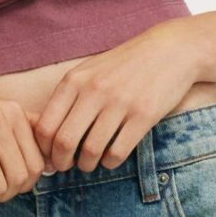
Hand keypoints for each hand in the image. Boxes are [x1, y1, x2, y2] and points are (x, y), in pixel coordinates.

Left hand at [29, 21, 210, 171]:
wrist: (171, 50)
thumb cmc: (125, 64)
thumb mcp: (90, 70)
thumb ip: (68, 96)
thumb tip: (46, 134)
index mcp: (75, 80)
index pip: (46, 126)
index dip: (44, 149)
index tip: (51, 155)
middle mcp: (94, 91)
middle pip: (64, 142)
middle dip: (62, 162)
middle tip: (67, 167)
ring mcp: (120, 103)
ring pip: (91, 151)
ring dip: (87, 165)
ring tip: (89, 164)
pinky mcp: (144, 115)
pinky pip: (117, 152)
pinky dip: (110, 163)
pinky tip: (110, 159)